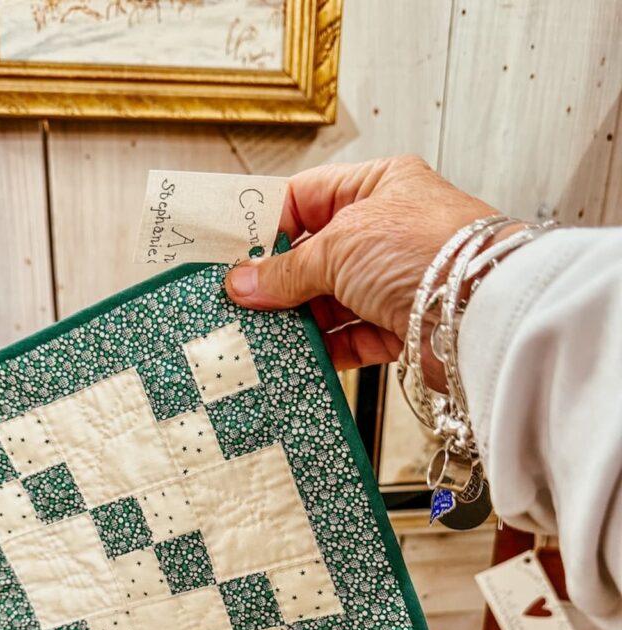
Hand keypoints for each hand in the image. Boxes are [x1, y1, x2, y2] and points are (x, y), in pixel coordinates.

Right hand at [224, 156, 500, 383]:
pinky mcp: (401, 325)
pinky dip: (323, 349)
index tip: (233, 256)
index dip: (268, 227)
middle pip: (315, 256)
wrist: (483, 308)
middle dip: (278, 282)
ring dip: (297, 319)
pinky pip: (351, 338)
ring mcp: (394, 280)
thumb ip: (287, 270)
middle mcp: (387, 231)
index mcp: (377, 187)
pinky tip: (295, 356)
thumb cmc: (429, 250)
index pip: (307, 199)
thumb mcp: (340, 246)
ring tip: (259, 333)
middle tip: (238, 301)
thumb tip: (244, 283)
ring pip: (330, 301)